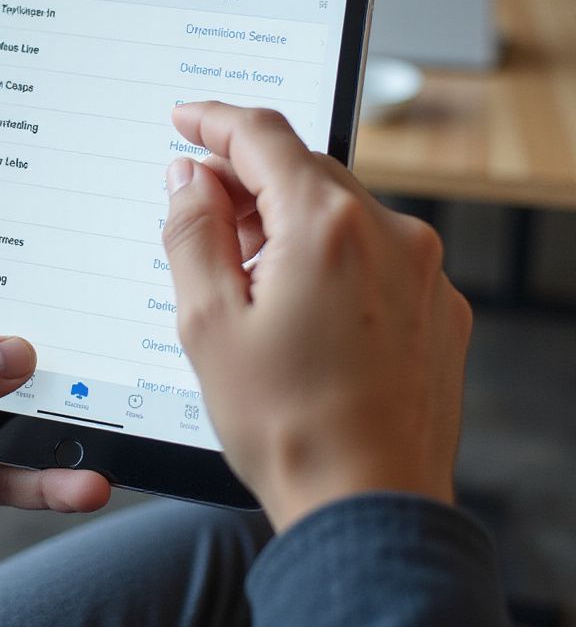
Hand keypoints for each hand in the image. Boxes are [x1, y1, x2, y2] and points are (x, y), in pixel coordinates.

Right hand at [162, 103, 471, 532]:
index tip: (186, 119)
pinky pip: (375, 252)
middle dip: (245, 180)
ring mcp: (424, 270)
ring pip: (340, 211)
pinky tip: (300, 304)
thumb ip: (192, 232)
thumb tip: (189, 179)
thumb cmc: (286, 424)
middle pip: (304, 171)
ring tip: (245, 272)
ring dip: (287, 220)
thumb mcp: (208, 322)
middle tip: (200, 209)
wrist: (369, 507)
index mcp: (326, 226)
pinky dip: (330, 256)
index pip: (262, 136)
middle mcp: (390, 233)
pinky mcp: (440, 306)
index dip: (214, 120)